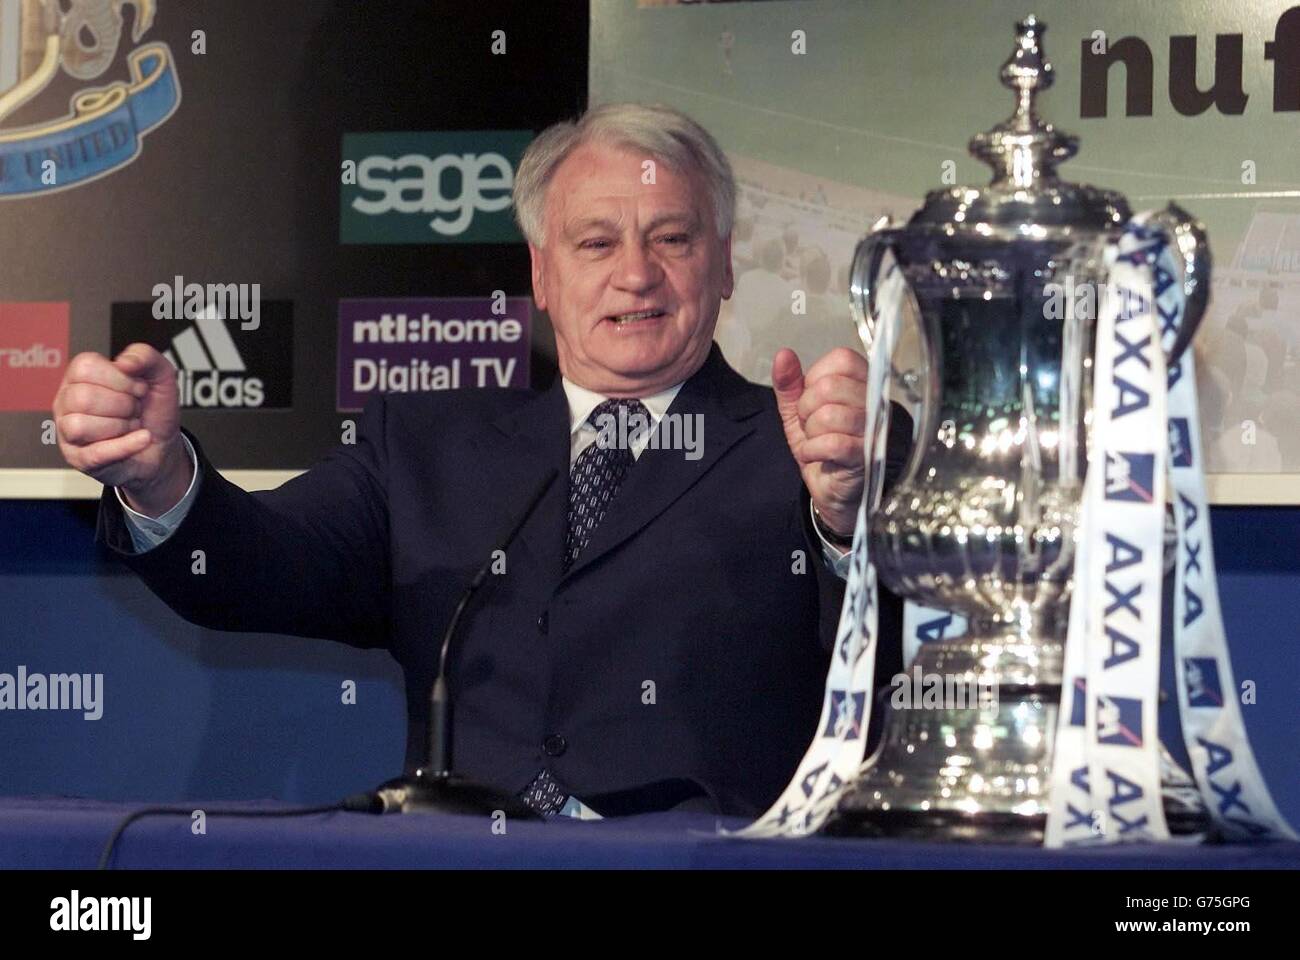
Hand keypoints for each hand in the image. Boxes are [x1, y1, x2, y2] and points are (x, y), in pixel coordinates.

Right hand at [53, 343, 189, 514]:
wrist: (164, 446)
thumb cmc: (153, 409)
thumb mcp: (160, 375)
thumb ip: (145, 356)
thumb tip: (124, 363)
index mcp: (79, 375)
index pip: (85, 367)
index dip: (120, 379)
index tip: (139, 388)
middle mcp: (66, 401)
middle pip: (83, 398)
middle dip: (123, 404)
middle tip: (135, 410)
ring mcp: (67, 431)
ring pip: (80, 426)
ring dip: (120, 426)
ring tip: (131, 425)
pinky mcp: (78, 458)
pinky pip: (96, 453)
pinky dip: (126, 445)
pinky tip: (143, 438)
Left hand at [773, 347, 866, 537]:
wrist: (836, 494)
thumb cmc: (825, 450)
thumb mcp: (800, 414)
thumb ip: (790, 384)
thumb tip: (783, 355)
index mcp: (865, 384)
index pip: (842, 359)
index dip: (817, 378)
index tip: (815, 401)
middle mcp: (877, 403)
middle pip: (830, 386)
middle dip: (807, 409)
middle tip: (812, 426)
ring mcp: (876, 430)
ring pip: (829, 415)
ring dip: (811, 433)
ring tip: (817, 442)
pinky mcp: (867, 457)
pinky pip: (833, 444)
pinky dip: (813, 450)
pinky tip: (815, 456)